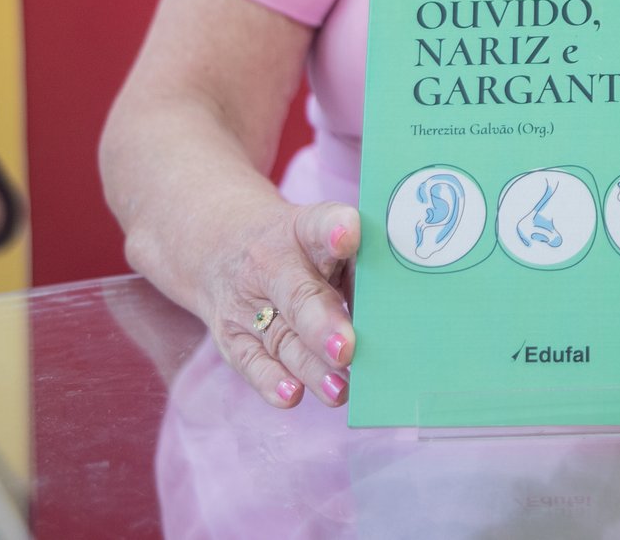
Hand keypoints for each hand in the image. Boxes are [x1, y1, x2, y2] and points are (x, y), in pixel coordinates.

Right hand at [191, 198, 360, 408]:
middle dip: (322, 324)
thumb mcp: (322, 237)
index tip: (348, 235)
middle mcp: (271, 263)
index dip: (335, 229)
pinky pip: (250, 361)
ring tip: (339, 389)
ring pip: (281, 337)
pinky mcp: (232, 336)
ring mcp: (248, 302)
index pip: (319, 224)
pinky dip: (270, 381)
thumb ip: (357, 268)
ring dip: (310, 367)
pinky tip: (292, 395)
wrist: (222, 245)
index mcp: (304, 229)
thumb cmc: (297, 248)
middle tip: (346, 350)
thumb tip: (397, 318)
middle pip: (298, 294)